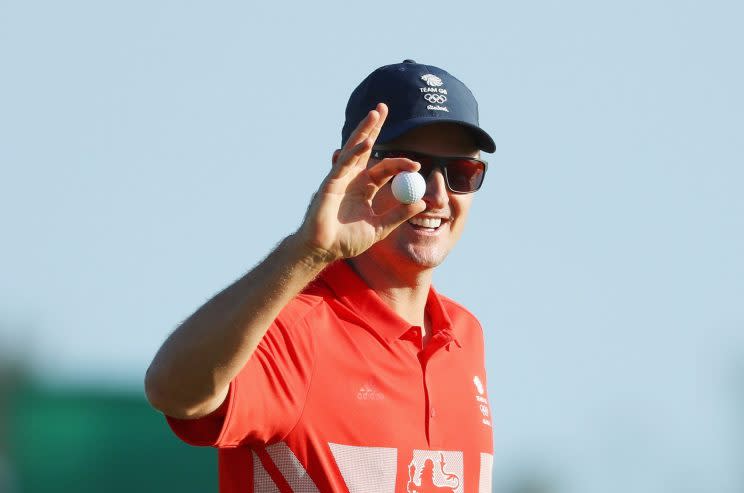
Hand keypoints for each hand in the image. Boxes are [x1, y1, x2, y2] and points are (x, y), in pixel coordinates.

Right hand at [295, 103, 425, 261]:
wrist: (325, 251)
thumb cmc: (346, 241)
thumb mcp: (379, 228)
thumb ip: (398, 215)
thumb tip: (422, 203)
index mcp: (364, 187)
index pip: (385, 168)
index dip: (400, 163)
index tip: (417, 165)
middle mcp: (352, 178)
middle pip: (365, 147)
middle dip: (374, 127)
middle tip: (383, 107)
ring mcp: (340, 178)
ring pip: (354, 149)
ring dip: (365, 130)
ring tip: (376, 113)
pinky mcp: (331, 183)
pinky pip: (344, 164)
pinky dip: (355, 152)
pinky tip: (367, 142)